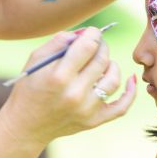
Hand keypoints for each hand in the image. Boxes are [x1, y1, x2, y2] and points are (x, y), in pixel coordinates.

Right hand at [0, 28, 136, 146]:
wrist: (26, 125)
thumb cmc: (29, 87)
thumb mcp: (36, 59)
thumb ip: (60, 40)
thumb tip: (85, 33)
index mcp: (59, 76)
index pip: (88, 46)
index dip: (93, 34)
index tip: (91, 33)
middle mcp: (75, 94)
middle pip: (102, 60)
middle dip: (101, 46)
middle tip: (95, 45)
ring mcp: (87, 110)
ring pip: (114, 79)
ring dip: (111, 65)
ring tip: (102, 62)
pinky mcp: (94, 121)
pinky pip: (121, 106)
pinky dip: (130, 92)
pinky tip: (130, 79)